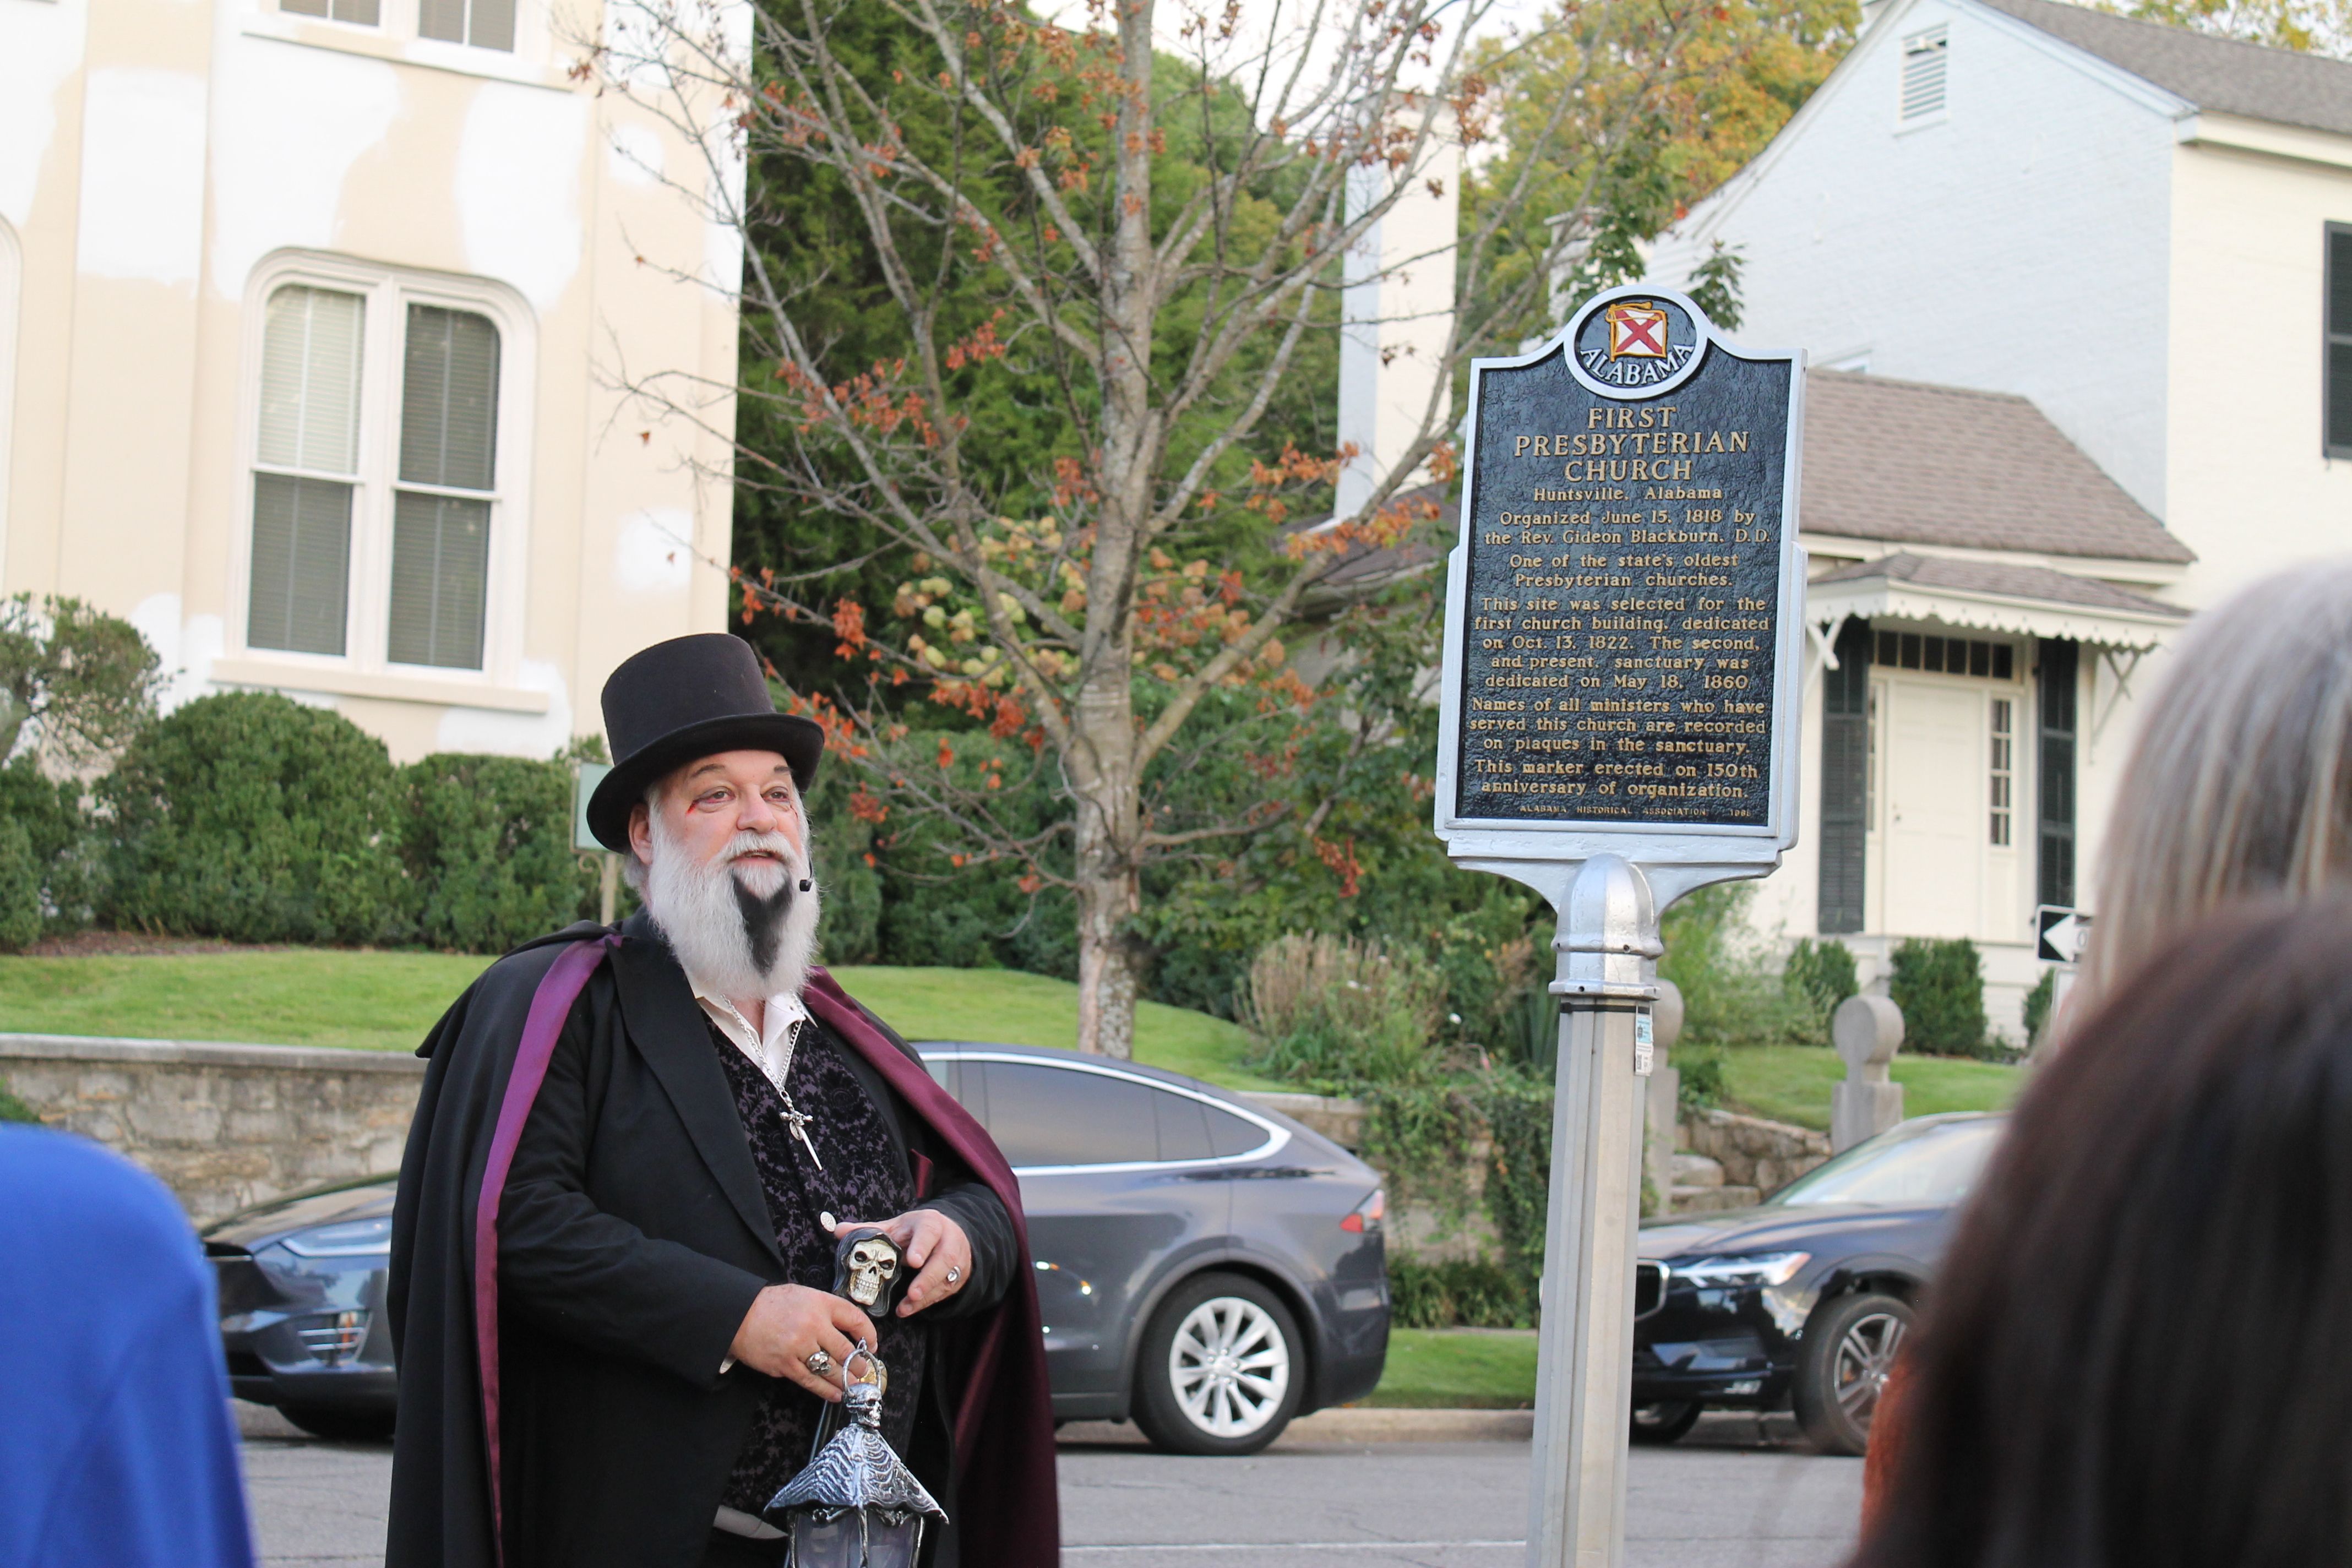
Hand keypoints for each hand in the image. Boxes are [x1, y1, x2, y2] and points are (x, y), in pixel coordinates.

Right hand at [730, 1283, 876, 1399]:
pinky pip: (812, 1381)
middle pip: (846, 1350)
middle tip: (865, 1371)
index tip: (872, 1344)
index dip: (869, 1335)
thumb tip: (848, 1329)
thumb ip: (826, 1309)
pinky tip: (836, 1394)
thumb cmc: (772, 1305)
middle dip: (860, 1365)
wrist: (739, 1315)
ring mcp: (799, 1347)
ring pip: (831, 1370)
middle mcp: (813, 1325)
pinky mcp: (786, 1365)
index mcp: (820, 1304)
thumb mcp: (804, 1295)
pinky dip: (827, 1390)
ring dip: (847, 1380)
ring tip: (855, 1384)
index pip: (855, 1319)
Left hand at [831, 1209, 971, 1316]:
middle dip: (928, 1277)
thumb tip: (837, 1229)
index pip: (929, 1231)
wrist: (950, 1234)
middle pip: (944, 1258)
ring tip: (906, 1306)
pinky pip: (944, 1292)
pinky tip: (907, 1309)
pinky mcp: (957, 1277)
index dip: (922, 1246)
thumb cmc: (915, 1232)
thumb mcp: (895, 1227)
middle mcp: (948, 1240)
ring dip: (927, 1294)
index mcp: (930, 1223)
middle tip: (912, 1293)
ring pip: (947, 1278)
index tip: (913, 1261)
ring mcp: (956, 1260)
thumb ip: (869, 1230)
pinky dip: (926, 1303)